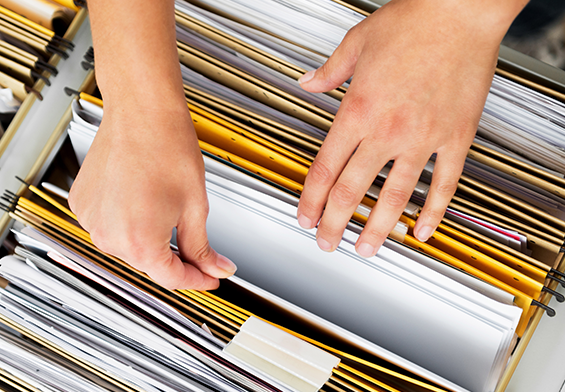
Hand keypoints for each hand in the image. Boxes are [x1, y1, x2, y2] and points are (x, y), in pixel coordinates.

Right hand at [69, 105, 236, 289]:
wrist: (141, 111)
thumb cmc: (167, 148)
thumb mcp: (195, 207)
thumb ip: (202, 247)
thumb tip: (215, 268)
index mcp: (140, 243)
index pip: (172, 278)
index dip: (197, 280)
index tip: (210, 277)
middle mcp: (109, 236)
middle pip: (149, 264)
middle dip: (176, 260)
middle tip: (200, 251)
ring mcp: (91, 220)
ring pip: (128, 246)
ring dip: (150, 239)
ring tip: (167, 214)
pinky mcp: (82, 204)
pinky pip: (110, 225)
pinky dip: (128, 221)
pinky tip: (143, 202)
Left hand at [297, 0, 526, 255]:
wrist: (461, 9)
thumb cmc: (413, 21)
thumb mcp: (356, 43)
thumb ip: (328, 72)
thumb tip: (307, 83)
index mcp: (358, 110)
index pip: (326, 168)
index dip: (312, 200)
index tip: (305, 218)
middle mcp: (387, 130)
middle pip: (353, 191)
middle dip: (336, 224)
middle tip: (328, 244)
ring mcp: (423, 138)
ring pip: (396, 196)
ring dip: (378, 228)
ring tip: (367, 248)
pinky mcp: (456, 137)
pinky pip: (444, 183)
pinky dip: (433, 211)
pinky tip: (422, 230)